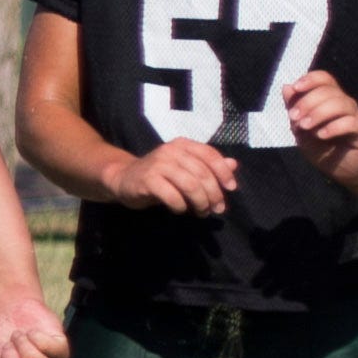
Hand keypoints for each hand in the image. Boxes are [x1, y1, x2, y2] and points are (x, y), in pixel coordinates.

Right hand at [100, 136, 240, 215]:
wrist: (123, 178)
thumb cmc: (159, 174)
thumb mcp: (185, 167)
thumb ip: (208, 166)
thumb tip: (233, 164)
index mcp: (183, 145)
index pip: (210, 155)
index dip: (223, 173)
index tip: (230, 189)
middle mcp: (171, 151)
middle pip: (202, 174)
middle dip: (214, 194)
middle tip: (216, 209)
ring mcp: (158, 164)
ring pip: (190, 185)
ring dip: (200, 203)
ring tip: (201, 212)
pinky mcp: (147, 180)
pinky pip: (172, 196)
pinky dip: (180, 206)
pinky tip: (179, 210)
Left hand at [281, 69, 357, 182]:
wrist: (339, 167)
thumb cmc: (319, 145)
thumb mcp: (299, 127)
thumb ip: (293, 108)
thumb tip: (286, 87)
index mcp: (329, 98)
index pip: (324, 78)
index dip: (311, 79)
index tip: (296, 88)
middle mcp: (344, 103)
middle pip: (329, 91)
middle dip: (307, 102)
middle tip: (293, 117)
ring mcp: (354, 116)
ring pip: (341, 104)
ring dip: (318, 113)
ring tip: (304, 126)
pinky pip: (351, 123)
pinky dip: (334, 127)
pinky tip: (321, 135)